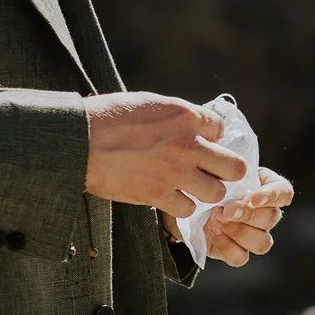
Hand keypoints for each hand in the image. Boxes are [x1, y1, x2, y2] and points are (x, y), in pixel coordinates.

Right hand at [84, 92, 249, 216]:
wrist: (80, 141)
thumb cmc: (108, 117)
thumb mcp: (150, 104)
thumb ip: (176, 116)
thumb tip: (190, 126)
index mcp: (186, 116)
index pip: (221, 128)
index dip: (214, 136)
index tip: (205, 141)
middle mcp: (189, 145)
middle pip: (234, 167)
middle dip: (227, 170)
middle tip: (214, 171)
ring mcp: (176, 173)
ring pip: (215, 194)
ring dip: (206, 192)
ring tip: (193, 188)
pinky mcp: (158, 196)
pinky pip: (187, 210)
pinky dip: (181, 207)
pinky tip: (171, 199)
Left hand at [199, 167, 294, 267]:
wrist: (191, 200)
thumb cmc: (210, 179)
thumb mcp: (220, 170)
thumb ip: (231, 173)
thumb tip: (234, 182)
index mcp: (269, 189)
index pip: (284, 193)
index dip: (271, 197)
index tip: (252, 198)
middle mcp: (267, 215)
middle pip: (271, 218)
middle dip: (247, 214)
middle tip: (225, 209)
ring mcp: (255, 236)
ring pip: (262, 243)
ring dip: (238, 231)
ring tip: (215, 218)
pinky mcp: (238, 253)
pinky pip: (240, 258)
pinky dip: (225, 245)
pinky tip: (212, 231)